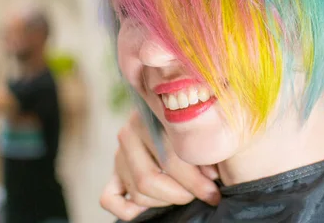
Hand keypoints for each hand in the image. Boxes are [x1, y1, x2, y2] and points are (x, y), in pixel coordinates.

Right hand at [100, 110, 220, 219]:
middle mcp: (130, 131)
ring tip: (186, 193)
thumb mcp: (207, 129)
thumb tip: (209, 174)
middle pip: (148, 178)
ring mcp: (119, 152)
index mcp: (151, 114)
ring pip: (136, 190)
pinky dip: (130, 209)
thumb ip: (207, 147)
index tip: (213, 189)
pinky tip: (155, 202)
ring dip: (165, 200)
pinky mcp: (113, 172)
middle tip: (204, 193)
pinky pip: (110, 198)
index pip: (167, 156)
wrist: (185, 123)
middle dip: (181, 192)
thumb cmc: (202, 129)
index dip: (194, 179)